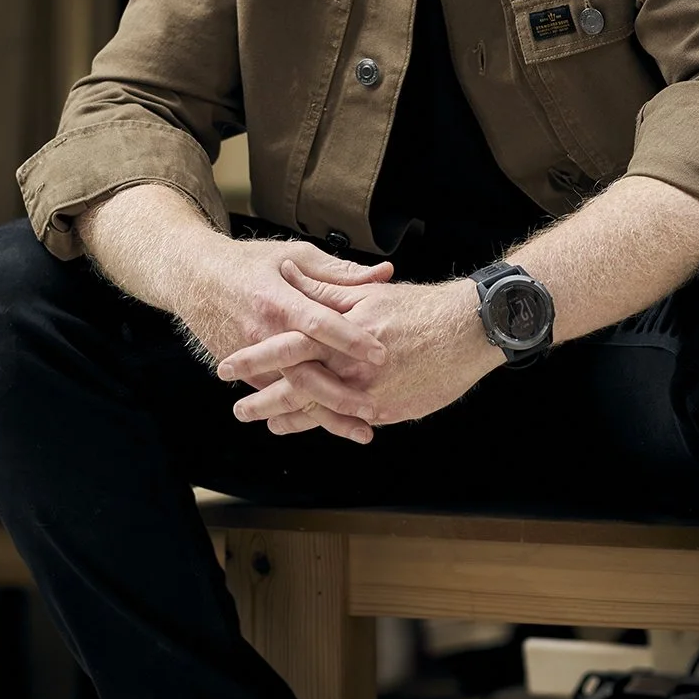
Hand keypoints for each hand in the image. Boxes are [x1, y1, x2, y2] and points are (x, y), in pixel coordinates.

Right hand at [174, 237, 393, 409]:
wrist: (194, 279)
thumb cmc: (247, 264)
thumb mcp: (293, 256)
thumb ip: (340, 272)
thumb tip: (384, 274)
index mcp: (278, 300)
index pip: (319, 323)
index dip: (350, 339)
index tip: (380, 354)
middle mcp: (263, 333)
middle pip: (305, 371)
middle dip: (341, 395)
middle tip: (374, 408)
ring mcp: (252, 358)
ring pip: (292, 395)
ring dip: (326, 416)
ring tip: (361, 430)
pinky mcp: (246, 373)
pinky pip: (277, 398)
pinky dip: (304, 416)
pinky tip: (332, 425)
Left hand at [221, 276, 500, 441]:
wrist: (471, 329)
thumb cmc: (421, 306)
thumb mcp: (367, 292)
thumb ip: (324, 287)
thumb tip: (289, 271)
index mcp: (343, 332)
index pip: (288, 347)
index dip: (256, 359)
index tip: (227, 367)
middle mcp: (353, 367)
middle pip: (297, 388)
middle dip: (264, 401)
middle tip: (239, 409)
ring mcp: (370, 393)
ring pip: (319, 412)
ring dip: (291, 420)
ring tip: (269, 424)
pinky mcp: (388, 410)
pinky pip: (349, 422)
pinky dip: (328, 426)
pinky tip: (313, 427)